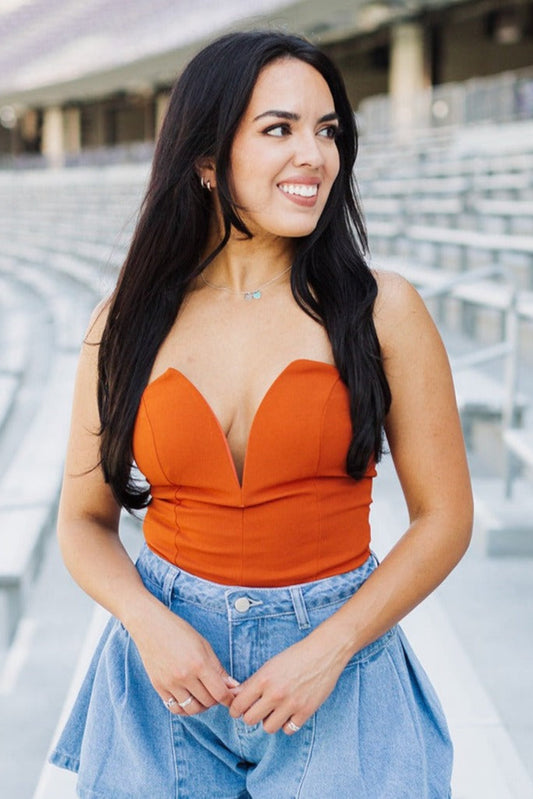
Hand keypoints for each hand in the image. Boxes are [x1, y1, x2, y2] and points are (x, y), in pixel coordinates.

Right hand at [131, 602, 238, 715]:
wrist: (150, 626)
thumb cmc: (179, 631)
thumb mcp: (204, 645)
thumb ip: (218, 668)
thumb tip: (232, 686)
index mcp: (199, 663)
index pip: (219, 693)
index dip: (229, 698)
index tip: (231, 698)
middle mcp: (184, 676)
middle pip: (207, 702)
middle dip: (215, 700)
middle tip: (216, 692)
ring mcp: (170, 683)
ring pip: (192, 709)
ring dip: (201, 706)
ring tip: (203, 697)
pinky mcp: (158, 687)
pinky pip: (175, 708)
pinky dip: (184, 708)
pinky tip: (189, 699)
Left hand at [228, 630, 345, 734]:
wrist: (323, 653)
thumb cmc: (295, 656)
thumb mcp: (270, 665)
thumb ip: (252, 682)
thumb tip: (234, 694)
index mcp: (263, 679)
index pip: (238, 705)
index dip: (236, 708)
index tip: (239, 708)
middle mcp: (275, 693)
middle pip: (249, 719)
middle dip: (251, 715)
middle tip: (257, 709)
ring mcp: (291, 704)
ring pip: (268, 728)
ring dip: (269, 720)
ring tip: (274, 710)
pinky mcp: (305, 711)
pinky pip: (288, 729)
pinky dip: (287, 723)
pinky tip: (289, 713)